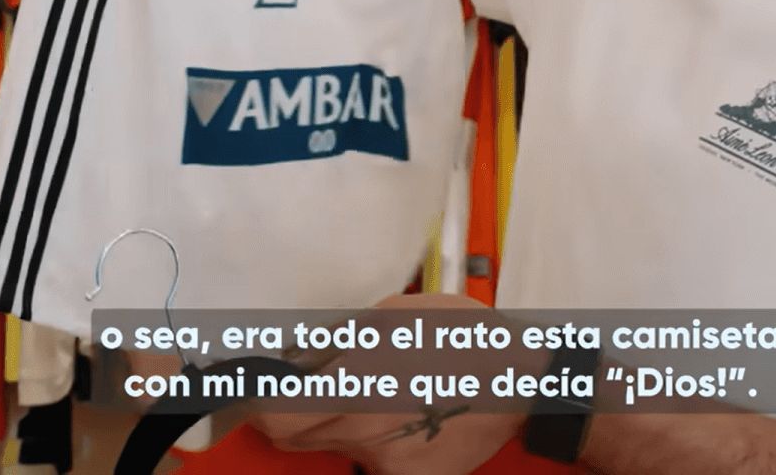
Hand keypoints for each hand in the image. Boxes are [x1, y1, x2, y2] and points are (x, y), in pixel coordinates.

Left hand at [250, 294, 532, 474]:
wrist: (524, 385)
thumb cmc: (464, 338)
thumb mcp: (395, 315)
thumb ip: (340, 338)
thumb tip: (299, 355)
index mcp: (356, 386)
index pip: (276, 415)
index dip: (254, 403)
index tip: (251, 388)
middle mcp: (363, 433)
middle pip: (295, 438)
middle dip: (286, 414)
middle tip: (297, 387)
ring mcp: (386, 462)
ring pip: (332, 448)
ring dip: (330, 425)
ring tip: (368, 392)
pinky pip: (369, 462)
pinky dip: (370, 441)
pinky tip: (400, 414)